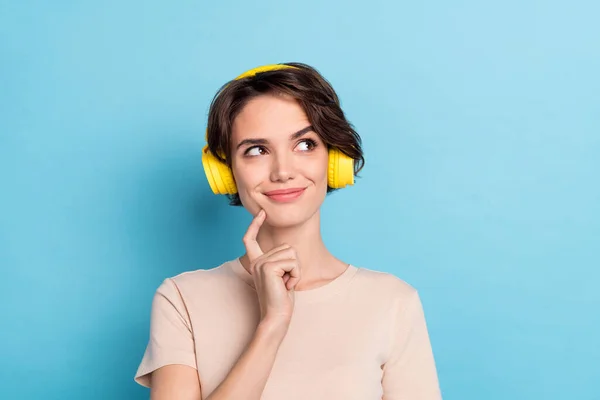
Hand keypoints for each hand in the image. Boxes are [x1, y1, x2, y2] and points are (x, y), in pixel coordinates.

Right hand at [243, 209, 300, 326]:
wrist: (276, 316)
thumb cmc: (281, 299)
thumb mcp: (281, 276)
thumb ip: (281, 261)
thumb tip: (289, 249)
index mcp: (257, 261)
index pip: (251, 238)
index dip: (255, 225)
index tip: (261, 213)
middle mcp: (256, 260)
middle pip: (287, 247)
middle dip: (294, 264)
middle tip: (285, 282)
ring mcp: (261, 263)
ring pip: (292, 253)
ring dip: (295, 270)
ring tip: (286, 284)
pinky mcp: (268, 267)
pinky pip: (293, 263)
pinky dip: (296, 275)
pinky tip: (287, 286)